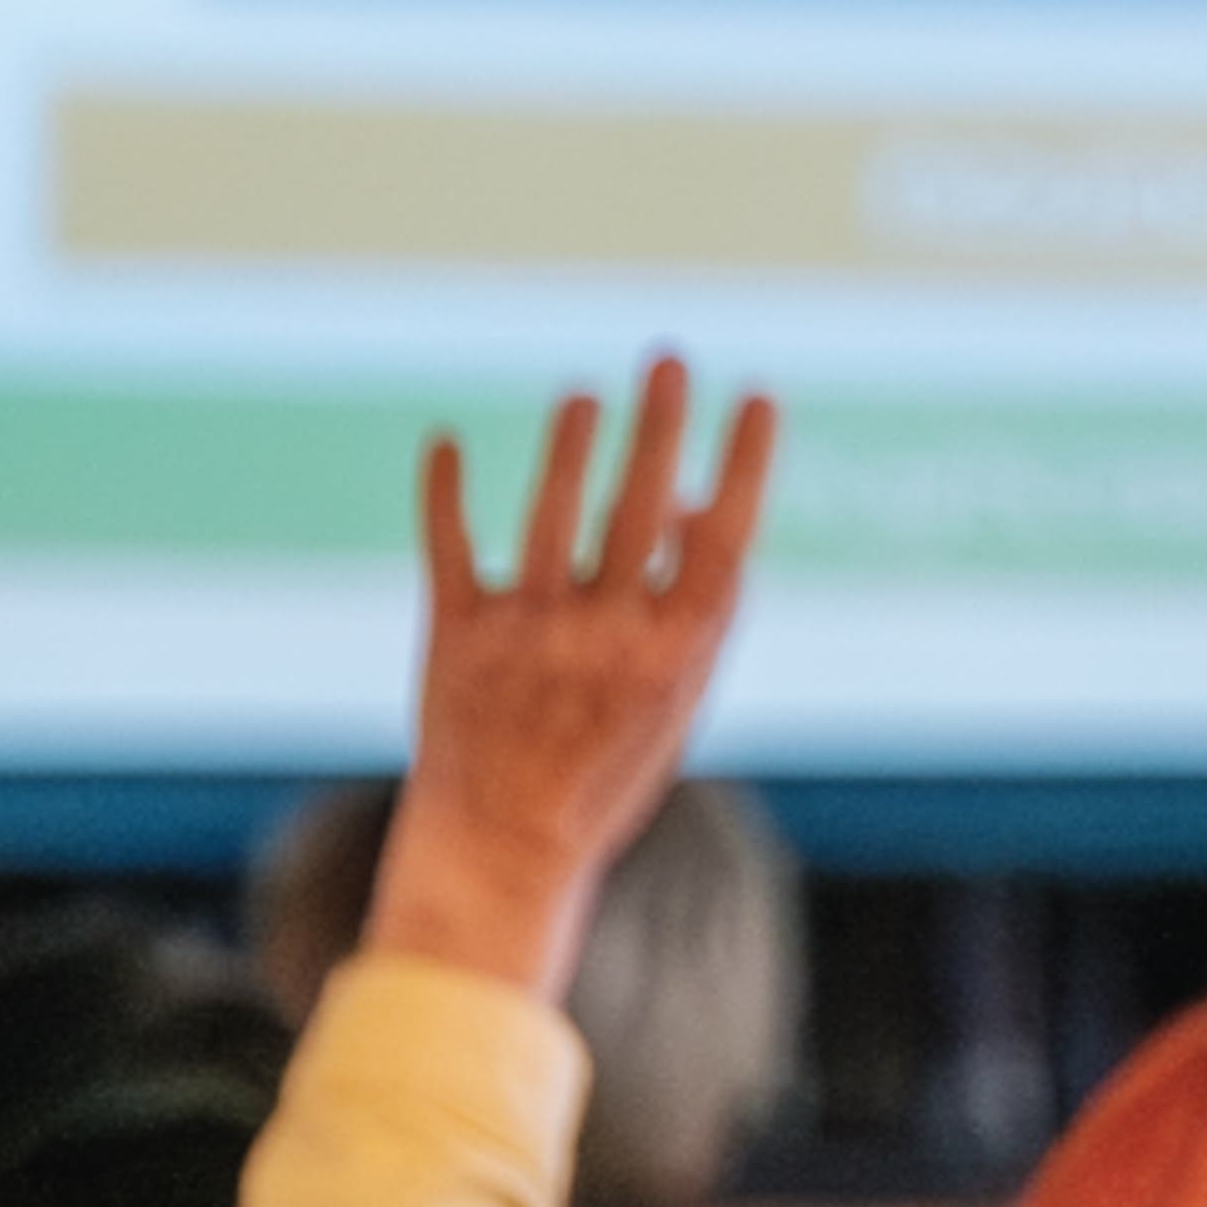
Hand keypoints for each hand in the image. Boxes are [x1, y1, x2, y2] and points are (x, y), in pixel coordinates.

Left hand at [366, 354, 777, 1001]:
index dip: (743, 465)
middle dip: (660, 427)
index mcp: (673, 660)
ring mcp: (530, 633)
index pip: (722, 541)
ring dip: (571, 446)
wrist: (506, 847)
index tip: (758, 399)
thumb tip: (680, 499)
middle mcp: (606, 638)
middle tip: (670, 360)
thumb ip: (681, 607)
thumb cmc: (604, 768)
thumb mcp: (671, 700)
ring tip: (586, 398)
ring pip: (551, 515)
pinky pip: (451, 544)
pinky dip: (447, 492)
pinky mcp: (457, 633)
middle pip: (640, 510)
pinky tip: (448, 443)